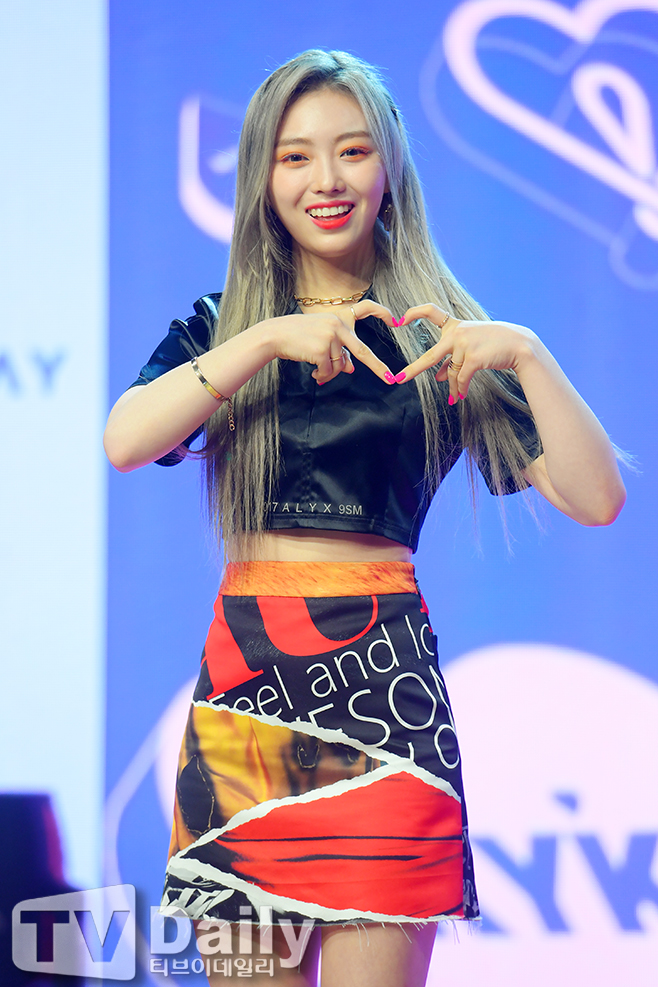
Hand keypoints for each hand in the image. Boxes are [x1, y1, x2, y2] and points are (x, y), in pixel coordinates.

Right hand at [262, 300, 399, 384]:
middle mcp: (338, 325)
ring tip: (318, 372)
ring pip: (340, 366)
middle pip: (361, 350)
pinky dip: (322, 375)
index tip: (396, 320)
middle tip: (389, 379)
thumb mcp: (320, 340)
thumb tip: (351, 369)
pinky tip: (314, 373)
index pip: (366, 309)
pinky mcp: (322, 349)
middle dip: (377, 366)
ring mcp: (330, 337)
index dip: (382, 313)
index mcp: (339, 318)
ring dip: (330, 373)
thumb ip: (338, 351)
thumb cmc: (297, 337)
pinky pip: (329, 370)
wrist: (275, 335)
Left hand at [393, 304, 537, 402]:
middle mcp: (457, 332)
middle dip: (413, 369)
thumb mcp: (471, 347)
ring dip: (454, 387)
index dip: (414, 313)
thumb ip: (452, 360)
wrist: (519, 345)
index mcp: (455, 326)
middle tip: (398, 379)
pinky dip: (461, 389)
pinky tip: (460, 396)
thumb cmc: (494, 344)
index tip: (400, 319)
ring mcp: (464, 344)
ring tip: (455, 397)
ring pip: (451, 373)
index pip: (431, 311)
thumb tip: (439, 377)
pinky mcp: (472, 357)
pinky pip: (461, 379)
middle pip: (430, 356)